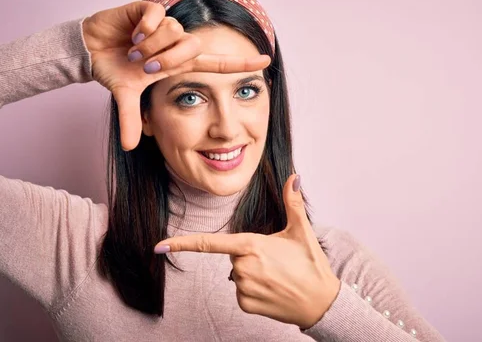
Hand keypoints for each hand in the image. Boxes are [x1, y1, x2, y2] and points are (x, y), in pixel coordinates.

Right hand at [82, 1, 270, 150]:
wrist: (91, 49)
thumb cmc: (115, 69)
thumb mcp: (126, 96)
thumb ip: (131, 119)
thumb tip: (130, 147)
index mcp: (179, 64)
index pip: (217, 63)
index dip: (241, 63)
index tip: (267, 61)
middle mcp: (176, 44)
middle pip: (193, 46)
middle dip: (168, 59)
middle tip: (146, 68)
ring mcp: (163, 26)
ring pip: (173, 30)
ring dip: (151, 45)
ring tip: (133, 50)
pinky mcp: (147, 10)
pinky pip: (157, 14)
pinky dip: (145, 26)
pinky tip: (133, 33)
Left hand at [153, 174, 340, 328]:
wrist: (321, 302)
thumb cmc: (311, 264)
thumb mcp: (302, 230)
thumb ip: (293, 202)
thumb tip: (294, 177)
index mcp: (252, 246)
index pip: (210, 243)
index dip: (183, 243)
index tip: (159, 245)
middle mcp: (243, 267)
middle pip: (234, 256)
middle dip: (251, 255)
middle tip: (277, 260)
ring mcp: (244, 288)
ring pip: (238, 274)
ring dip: (253, 273)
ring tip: (279, 275)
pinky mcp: (246, 304)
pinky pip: (242, 292)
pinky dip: (255, 290)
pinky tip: (274, 289)